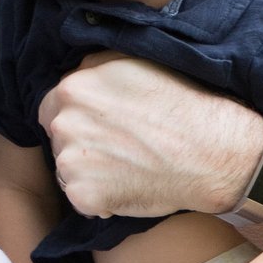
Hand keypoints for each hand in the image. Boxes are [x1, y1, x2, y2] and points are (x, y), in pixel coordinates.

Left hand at [39, 53, 262, 219]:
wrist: (211, 151)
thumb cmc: (181, 104)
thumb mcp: (136, 63)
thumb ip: (96, 66)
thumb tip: (79, 72)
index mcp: (74, 88)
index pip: (51, 106)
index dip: (74, 116)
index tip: (98, 125)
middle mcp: (65, 124)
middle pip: (58, 138)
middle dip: (80, 143)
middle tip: (118, 147)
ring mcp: (70, 162)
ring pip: (67, 169)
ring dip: (88, 171)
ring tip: (127, 167)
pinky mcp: (83, 196)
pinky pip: (81, 199)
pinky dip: (99, 198)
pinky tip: (128, 186)